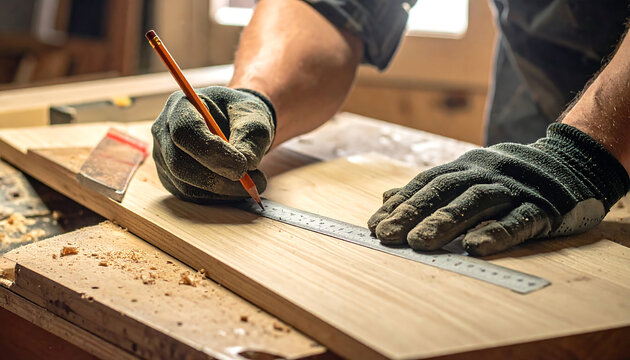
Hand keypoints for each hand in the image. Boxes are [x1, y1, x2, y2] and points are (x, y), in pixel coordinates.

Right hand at [152, 86, 274, 202]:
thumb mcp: (255, 117)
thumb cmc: (242, 115)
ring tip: (253, 184)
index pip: (184, 131)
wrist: (236, 123)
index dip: (212, 152)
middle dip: (218, 179)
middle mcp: (164, 131)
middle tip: (253, 184)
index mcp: (181, 105)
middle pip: (179, 163)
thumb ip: (251, 137)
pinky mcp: (171, 178)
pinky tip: (238, 189)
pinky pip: (191, 196)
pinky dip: (218, 197)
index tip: (243, 166)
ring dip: (223, 191)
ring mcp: (164, 157)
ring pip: (185, 185)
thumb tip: (247, 165)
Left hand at [368, 124, 629, 255]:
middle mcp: (485, 172)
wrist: (570, 164)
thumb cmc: (508, 178)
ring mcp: (513, 188)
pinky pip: (518, 219)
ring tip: (418, 243)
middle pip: (445, 190)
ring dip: (445, 222)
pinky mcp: (541, 207)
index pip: (427, 184)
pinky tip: (475, 247)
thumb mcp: (467, 176)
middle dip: (413, 212)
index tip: (375, 226)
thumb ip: (429, 189)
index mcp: (466, 167)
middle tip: (386, 236)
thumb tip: (386, 197)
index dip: (401, 204)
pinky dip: (496, 232)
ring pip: (476, 202)